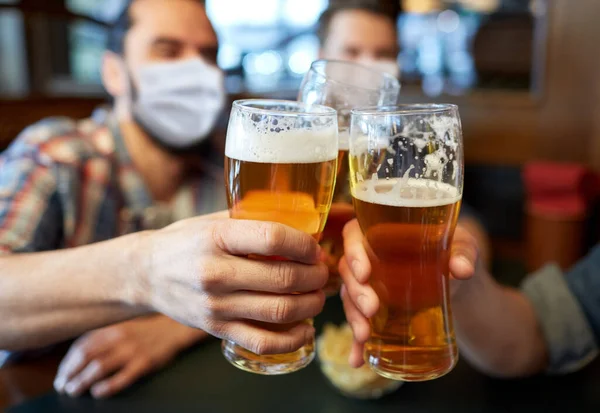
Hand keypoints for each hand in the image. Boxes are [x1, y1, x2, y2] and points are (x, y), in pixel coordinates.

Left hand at [53, 315, 204, 398]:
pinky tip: (98, 392)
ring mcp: (132, 350)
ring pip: (99, 367)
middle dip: (70, 373)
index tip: (61, 374)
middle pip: (86, 357)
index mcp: (112, 328)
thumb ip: (103, 337)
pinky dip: (107, 386)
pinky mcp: (144, 363)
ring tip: (74, 390)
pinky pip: (122, 377)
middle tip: (63, 386)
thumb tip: (78, 355)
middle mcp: (119, 337)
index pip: (82, 345)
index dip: (68, 362)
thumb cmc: (146, 331)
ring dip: (82, 381)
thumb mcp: (123, 327)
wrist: (174, 329)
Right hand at [128, 212, 327, 355]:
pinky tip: (306, 329)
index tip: (315, 247)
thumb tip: (298, 218)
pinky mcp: (216, 329)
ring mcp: (216, 305)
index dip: (304, 244)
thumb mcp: (212, 221)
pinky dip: (292, 339)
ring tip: (318, 296)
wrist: (145, 274)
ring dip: (311, 305)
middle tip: (323, 271)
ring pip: (279, 311)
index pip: (273, 238)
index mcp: (217, 238)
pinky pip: (262, 341)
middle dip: (315, 276)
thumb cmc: (184, 242)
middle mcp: (215, 273)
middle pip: (283, 277)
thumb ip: (250, 220)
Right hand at [338, 219, 478, 366]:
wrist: (461, 282)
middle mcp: (370, 257)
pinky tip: (358, 359)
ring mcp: (370, 285)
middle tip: (372, 309)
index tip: (365, 273)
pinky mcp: (375, 309)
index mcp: (383, 232)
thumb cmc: (456, 253)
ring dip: (353, 317)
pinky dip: (357, 344)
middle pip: (348, 270)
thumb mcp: (463, 247)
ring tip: (364, 336)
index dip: (353, 252)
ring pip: (349, 297)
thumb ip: (464, 253)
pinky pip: (360, 323)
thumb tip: (462, 269)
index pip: (354, 234)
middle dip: (355, 292)